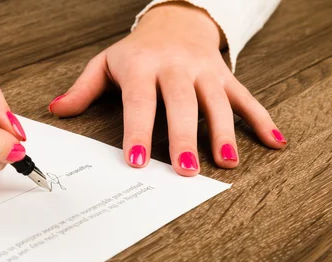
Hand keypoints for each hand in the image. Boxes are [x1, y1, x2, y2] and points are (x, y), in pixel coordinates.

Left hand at [48, 2, 286, 175]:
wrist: (174, 21)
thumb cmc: (136, 51)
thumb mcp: (106, 63)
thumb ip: (83, 88)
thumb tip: (57, 109)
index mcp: (142, 66)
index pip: (140, 101)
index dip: (138, 130)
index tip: (136, 160)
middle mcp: (175, 67)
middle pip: (182, 104)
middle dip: (184, 137)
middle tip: (185, 169)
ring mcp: (204, 71)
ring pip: (216, 102)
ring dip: (224, 132)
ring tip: (226, 162)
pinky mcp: (224, 76)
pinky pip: (245, 97)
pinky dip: (261, 119)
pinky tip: (274, 142)